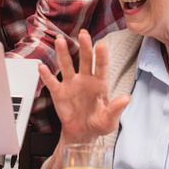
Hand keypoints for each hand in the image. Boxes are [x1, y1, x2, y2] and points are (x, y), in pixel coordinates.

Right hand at [38, 29, 128, 144]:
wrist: (82, 134)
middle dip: (84, 47)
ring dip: (63, 53)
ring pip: (66, 65)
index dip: (101, 55)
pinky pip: (51, 82)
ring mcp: (71, 84)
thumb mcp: (110, 120)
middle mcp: (85, 80)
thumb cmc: (98, 124)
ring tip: (60, 41)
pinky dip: (46, 75)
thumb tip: (126, 98)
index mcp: (99, 84)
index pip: (101, 66)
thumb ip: (116, 108)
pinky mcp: (59, 93)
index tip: (101, 44)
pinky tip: (42, 67)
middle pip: (85, 59)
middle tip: (83, 34)